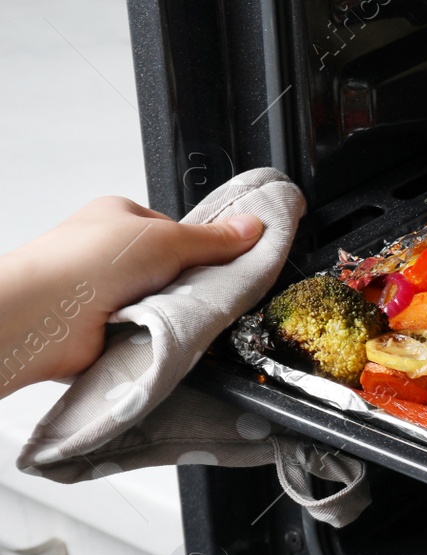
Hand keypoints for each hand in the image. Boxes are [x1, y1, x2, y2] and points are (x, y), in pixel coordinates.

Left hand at [0, 196, 262, 394]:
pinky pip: (149, 332)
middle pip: (175, 272)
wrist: (45, 313)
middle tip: (199, 291)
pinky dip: (155, 335)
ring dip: (171, 312)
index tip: (225, 261)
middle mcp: (110, 255)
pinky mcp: (105, 329)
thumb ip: (214, 239)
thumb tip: (253, 228)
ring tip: (172, 314)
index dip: (203, 248)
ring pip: (163, 304)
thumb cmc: (86, 260)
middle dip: (189, 285)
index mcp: (120, 219)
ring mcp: (106, 293)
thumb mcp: (168, 238)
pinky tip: (155, 333)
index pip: (178, 233)